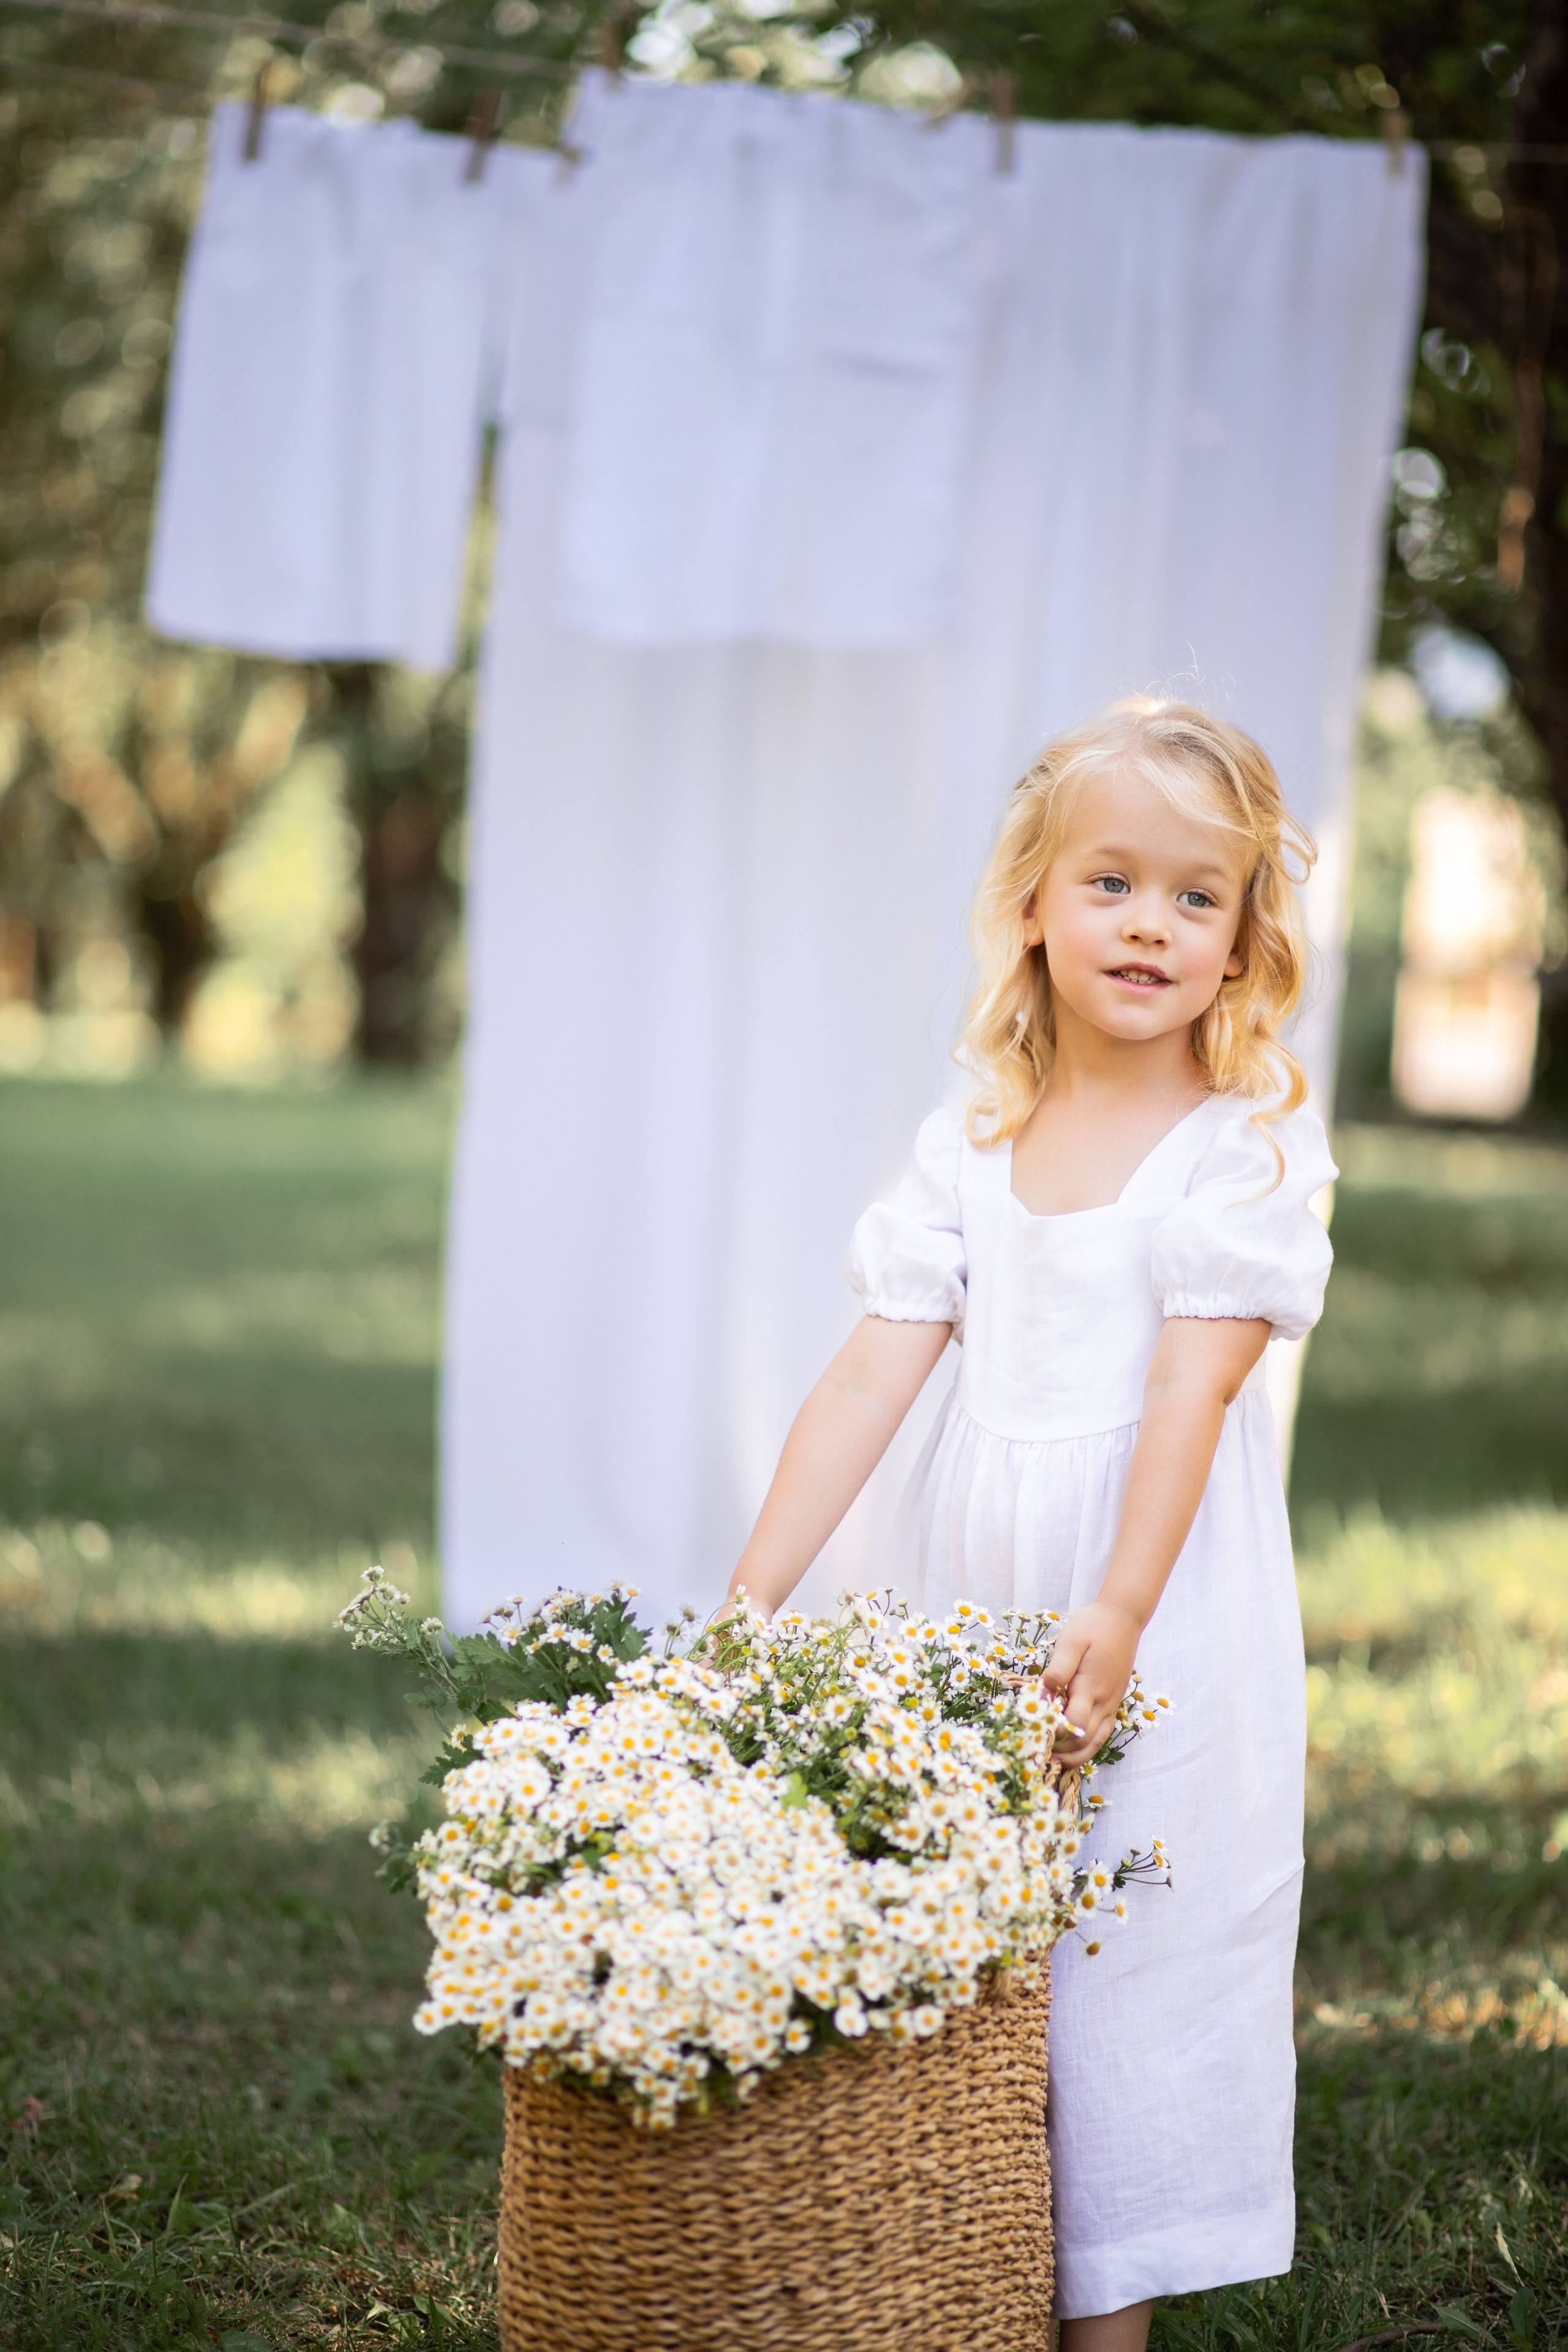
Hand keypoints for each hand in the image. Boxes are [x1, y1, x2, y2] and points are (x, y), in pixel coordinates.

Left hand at [1043, 1600, 1141, 1764]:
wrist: (1123, 1619)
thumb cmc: (1093, 1626)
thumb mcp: (1071, 1640)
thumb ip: (1058, 1668)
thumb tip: (1043, 1692)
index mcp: (1091, 1687)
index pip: (1073, 1724)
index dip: (1054, 1733)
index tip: (1034, 1731)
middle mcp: (1104, 1702)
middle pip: (1084, 1741)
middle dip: (1061, 1751)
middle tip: (1037, 1754)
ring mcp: (1111, 1704)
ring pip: (1096, 1742)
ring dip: (1075, 1755)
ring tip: (1052, 1761)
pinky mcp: (1113, 1703)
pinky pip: (1102, 1733)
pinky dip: (1087, 1746)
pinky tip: (1071, 1748)